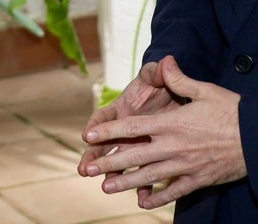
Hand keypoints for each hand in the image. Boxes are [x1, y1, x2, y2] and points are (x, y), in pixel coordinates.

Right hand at [77, 59, 179, 180]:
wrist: (173, 96)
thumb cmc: (160, 83)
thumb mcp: (158, 76)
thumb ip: (158, 71)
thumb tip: (165, 61)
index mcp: (122, 108)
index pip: (105, 116)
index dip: (97, 125)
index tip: (87, 134)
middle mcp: (124, 128)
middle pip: (105, 143)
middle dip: (94, 156)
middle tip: (84, 170)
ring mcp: (135, 143)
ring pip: (120, 160)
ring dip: (112, 173)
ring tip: (106, 186)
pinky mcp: (149, 154)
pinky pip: (143, 171)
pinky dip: (142, 184)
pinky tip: (143, 197)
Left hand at [79, 55, 246, 208]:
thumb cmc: (232, 110)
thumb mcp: (205, 90)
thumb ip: (179, 79)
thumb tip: (164, 60)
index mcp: (173, 123)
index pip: (133, 128)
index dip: (109, 132)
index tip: (89, 136)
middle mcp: (174, 146)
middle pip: (135, 156)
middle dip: (109, 163)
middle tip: (88, 169)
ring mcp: (185, 166)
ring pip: (149, 177)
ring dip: (126, 183)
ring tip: (107, 187)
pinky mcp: (198, 180)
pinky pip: (174, 192)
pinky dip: (158, 198)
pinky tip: (143, 202)